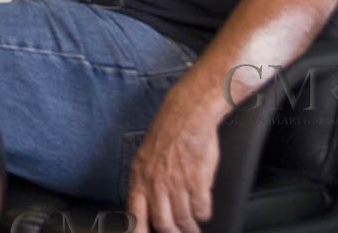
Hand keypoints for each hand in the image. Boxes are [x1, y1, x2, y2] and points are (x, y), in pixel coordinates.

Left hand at [126, 81, 222, 232]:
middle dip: (172, 232)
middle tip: (179, 232)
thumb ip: (146, 181)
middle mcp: (156, 183)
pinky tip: (203, 213)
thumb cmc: (168, 132)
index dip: (138, 231)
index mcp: (139, 177)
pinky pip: (201, 209)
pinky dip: (203, 215)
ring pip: (183, 220)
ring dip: (190, 227)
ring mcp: (177, 184)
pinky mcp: (197, 181)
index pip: (134, 215)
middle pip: (162, 223)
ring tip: (193, 228)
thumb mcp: (146, 157)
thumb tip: (147, 202)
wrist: (187, 114)